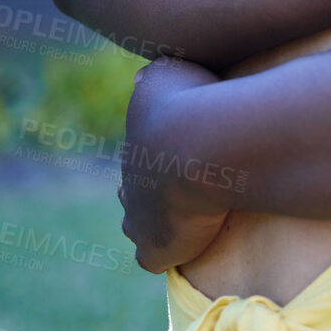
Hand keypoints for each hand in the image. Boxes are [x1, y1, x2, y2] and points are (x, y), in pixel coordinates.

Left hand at [119, 55, 229, 273]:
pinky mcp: (154, 248)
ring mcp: (138, 218)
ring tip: (182, 222)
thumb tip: (141, 78)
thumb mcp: (166, 73)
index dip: (160, 154)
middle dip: (151, 190)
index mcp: (136, 143)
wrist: (200, 146)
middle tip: (178, 188)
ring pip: (138, 225)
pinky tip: (185, 249)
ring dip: (157, 223)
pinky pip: (154, 258)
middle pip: (132, 191)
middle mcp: (130, 181)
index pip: (141, 152)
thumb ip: (154, 77)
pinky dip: (166, 253)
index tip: (180, 153)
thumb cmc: (189, 103)